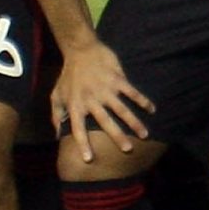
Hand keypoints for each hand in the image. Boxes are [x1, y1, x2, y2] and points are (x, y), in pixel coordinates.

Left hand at [50, 40, 151, 160]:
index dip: (83, 144)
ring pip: (122, 109)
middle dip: (117, 136)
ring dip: (134, 122)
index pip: (78, 129)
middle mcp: (91, 99)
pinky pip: (132, 91)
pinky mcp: (117, 79)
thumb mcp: (56, 95)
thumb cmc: (68, 75)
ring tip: (144, 134)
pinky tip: (152, 109)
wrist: (80, 50)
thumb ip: (57, 115)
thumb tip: (56, 135)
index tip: (89, 159)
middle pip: (105, 122)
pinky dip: (142, 100)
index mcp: (76, 105)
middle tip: (127, 150)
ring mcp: (105, 89)